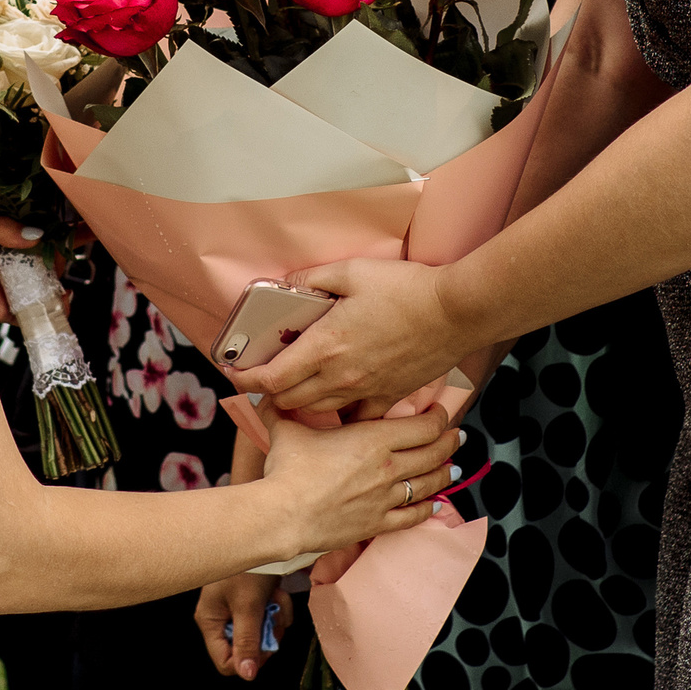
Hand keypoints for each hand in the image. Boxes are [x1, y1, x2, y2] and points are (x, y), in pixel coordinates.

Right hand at [196, 573, 289, 680]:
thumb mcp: (248, 605)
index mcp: (211, 620)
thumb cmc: (247, 565)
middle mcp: (222, 616)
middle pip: (247, 648)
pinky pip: (268, 616)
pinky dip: (277, 606)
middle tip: (272, 616)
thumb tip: (247, 675)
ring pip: (261, 632)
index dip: (248, 660)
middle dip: (265, 633)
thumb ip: (247, 641)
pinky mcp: (252, 599)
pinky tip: (277, 591)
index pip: (226, 661)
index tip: (265, 645)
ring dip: (274, 618)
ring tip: (274, 598)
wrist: (262, 530)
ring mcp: (237, 607)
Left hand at [230, 256, 478, 415]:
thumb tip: (286, 282)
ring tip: (293, 387)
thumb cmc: (406, 289)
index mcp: (325, 346)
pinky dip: (340, 413)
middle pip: (289, 400)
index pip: (272, 378)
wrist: (456, 312)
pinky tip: (338, 399)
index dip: (246, 378)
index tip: (234, 372)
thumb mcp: (351, 271)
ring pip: (318, 411)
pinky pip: (356, 418)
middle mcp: (341, 376)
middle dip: (269, 391)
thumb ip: (312, 278)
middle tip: (264, 376)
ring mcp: (366, 391)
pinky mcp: (390, 397)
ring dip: (298, 402)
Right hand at [262, 402, 457, 554]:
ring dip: (444, 474)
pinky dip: (429, 508)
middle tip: (457, 437)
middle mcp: (388, 467)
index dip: (438, 418)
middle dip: (449, 443)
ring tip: (453, 468)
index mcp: (373, 439)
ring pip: (429, 484)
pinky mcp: (378, 523)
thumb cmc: (287, 471)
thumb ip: (283, 409)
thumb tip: (269, 395)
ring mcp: (386, 498)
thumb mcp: (287, 430)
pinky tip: (436, 504)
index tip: (440, 413)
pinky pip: (413, 515)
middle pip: (433, 453)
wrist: (283, 515)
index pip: (423, 427)